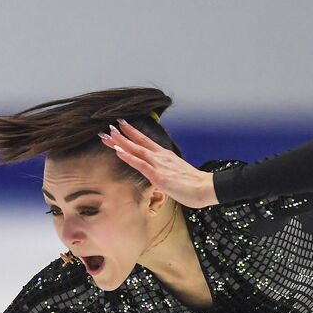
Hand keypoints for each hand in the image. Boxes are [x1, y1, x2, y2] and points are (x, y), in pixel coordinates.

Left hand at [101, 119, 218, 207]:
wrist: (205, 188)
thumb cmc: (192, 183)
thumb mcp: (175, 172)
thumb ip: (164, 169)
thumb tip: (156, 171)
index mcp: (164, 155)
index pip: (145, 141)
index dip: (132, 132)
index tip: (120, 124)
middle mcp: (160, 157)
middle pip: (137, 143)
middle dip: (121, 135)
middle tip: (107, 127)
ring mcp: (158, 165)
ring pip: (136, 150)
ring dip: (121, 142)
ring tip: (108, 134)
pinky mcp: (158, 176)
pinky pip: (140, 165)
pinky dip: (129, 157)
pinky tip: (118, 152)